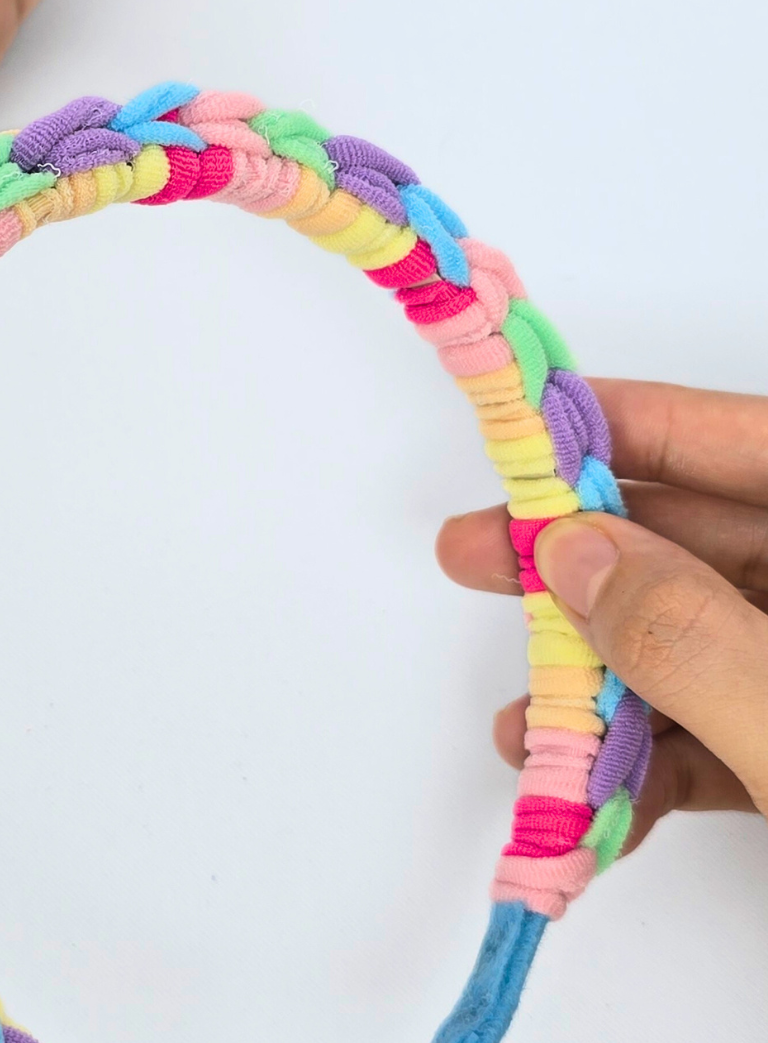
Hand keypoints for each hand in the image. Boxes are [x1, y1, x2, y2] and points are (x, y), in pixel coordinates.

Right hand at [438, 378, 767, 854]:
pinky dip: (656, 762)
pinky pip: (726, 730)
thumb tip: (572, 554)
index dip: (632, 423)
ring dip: (607, 682)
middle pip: (703, 544)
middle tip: (475, 558)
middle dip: (586, 564)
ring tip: (526, 723)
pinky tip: (592, 793)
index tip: (527, 427)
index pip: (743, 442)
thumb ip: (692, 639)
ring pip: (703, 642)